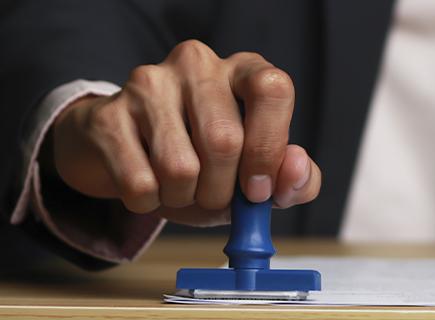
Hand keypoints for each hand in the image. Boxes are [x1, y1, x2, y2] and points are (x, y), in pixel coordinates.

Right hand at [51, 40, 321, 225]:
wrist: (127, 156)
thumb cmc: (205, 162)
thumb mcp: (258, 174)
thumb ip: (295, 179)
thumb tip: (296, 168)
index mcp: (244, 70)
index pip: (272, 89)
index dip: (268, 146)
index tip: (257, 190)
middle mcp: (198, 64)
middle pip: (224, 140)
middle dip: (222, 191)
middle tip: (214, 198)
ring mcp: (149, 83)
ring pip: (180, 167)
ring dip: (184, 198)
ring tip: (180, 188)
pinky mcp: (107, 114)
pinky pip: (140, 182)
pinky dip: (149, 203)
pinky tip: (149, 186)